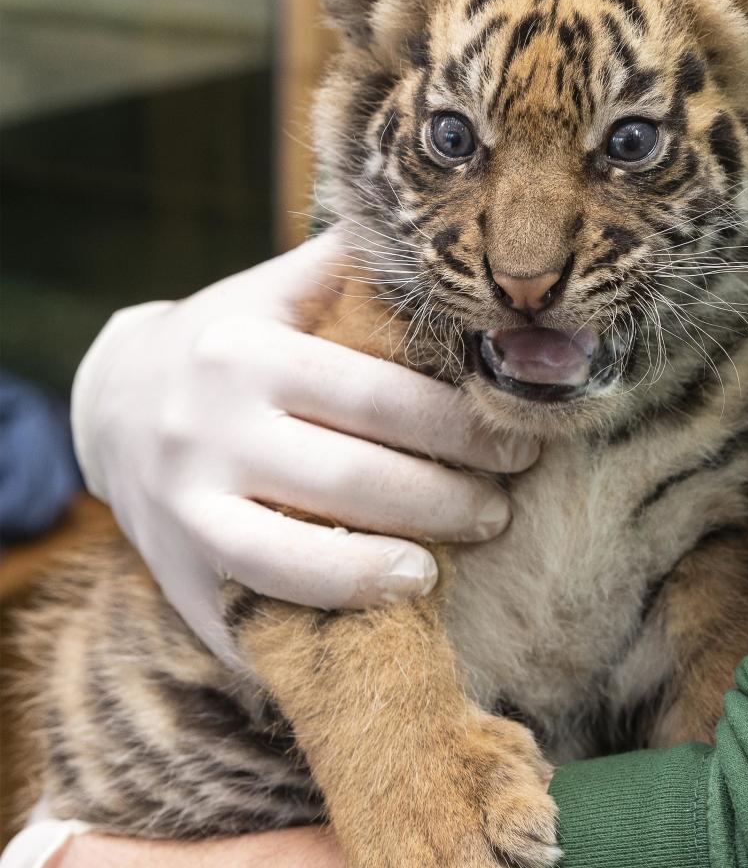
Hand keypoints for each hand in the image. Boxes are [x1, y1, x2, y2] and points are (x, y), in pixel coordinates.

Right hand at [71, 234, 537, 662]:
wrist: (110, 403)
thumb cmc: (226, 344)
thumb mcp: (273, 291)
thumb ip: (349, 268)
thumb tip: (452, 245)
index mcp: (244, 350)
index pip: (376, 394)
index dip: (461, 428)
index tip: (518, 447)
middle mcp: (206, 426)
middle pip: (349, 478)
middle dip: (444, 502)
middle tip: (499, 511)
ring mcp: (184, 505)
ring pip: (291, 557)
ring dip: (378, 573)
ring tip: (435, 574)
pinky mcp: (177, 571)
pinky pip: (252, 609)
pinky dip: (314, 623)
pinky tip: (372, 621)